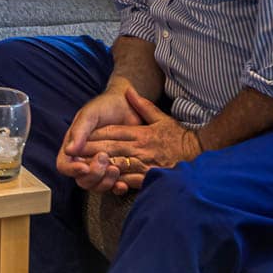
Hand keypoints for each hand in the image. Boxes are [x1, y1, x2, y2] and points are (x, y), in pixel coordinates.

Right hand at [55, 79, 142, 192]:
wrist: (128, 106)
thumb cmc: (105, 107)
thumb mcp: (90, 114)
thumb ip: (79, 131)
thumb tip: (69, 150)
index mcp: (73, 147)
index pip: (64, 165)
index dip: (72, 170)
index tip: (84, 166)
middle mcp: (85, 159)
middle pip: (81, 180)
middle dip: (92, 175)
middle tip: (104, 159)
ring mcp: (101, 167)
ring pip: (97, 186)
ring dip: (105, 182)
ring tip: (116, 168)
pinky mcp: (118, 170)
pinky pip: (114, 188)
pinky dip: (118, 188)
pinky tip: (124, 183)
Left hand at [79, 87, 201, 192]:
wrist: (201, 153)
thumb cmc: (178, 136)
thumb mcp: (161, 117)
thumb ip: (142, 105)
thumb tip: (128, 90)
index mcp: (141, 133)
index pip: (112, 133)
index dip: (94, 135)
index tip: (79, 136)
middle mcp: (140, 148)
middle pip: (110, 148)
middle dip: (90, 150)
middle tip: (72, 153)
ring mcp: (145, 163)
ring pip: (117, 164)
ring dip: (99, 166)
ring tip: (82, 167)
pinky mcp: (151, 177)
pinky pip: (130, 180)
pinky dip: (116, 181)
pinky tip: (104, 182)